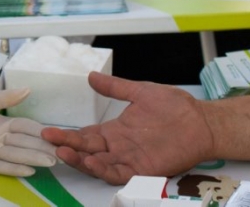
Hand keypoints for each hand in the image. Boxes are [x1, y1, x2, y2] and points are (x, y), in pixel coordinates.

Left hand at [0, 88, 56, 176]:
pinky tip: (29, 170)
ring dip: (33, 158)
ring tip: (50, 161)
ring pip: (17, 155)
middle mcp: (0, 138)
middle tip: (60, 152)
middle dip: (42, 147)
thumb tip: (28, 89)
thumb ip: (5, 97)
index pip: (26, 127)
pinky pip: (0, 166)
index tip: (55, 133)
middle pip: (25, 143)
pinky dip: (15, 168)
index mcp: (2, 122)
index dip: (40, 131)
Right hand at [40, 72, 214, 184]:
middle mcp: (119, 146)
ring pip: (98, 164)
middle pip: (87, 150)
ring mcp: (130, 158)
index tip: (49, 131)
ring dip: (80, 160)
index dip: (68, 134)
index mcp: (116, 130)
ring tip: (64, 152)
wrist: (200, 120)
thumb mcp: (139, 91)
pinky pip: (118, 173)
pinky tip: (90, 162)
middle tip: (50, 140)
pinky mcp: (142, 169)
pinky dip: (102, 169)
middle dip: (67, 146)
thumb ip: (115, 87)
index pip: (86, 135)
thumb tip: (91, 76)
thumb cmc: (173, 106)